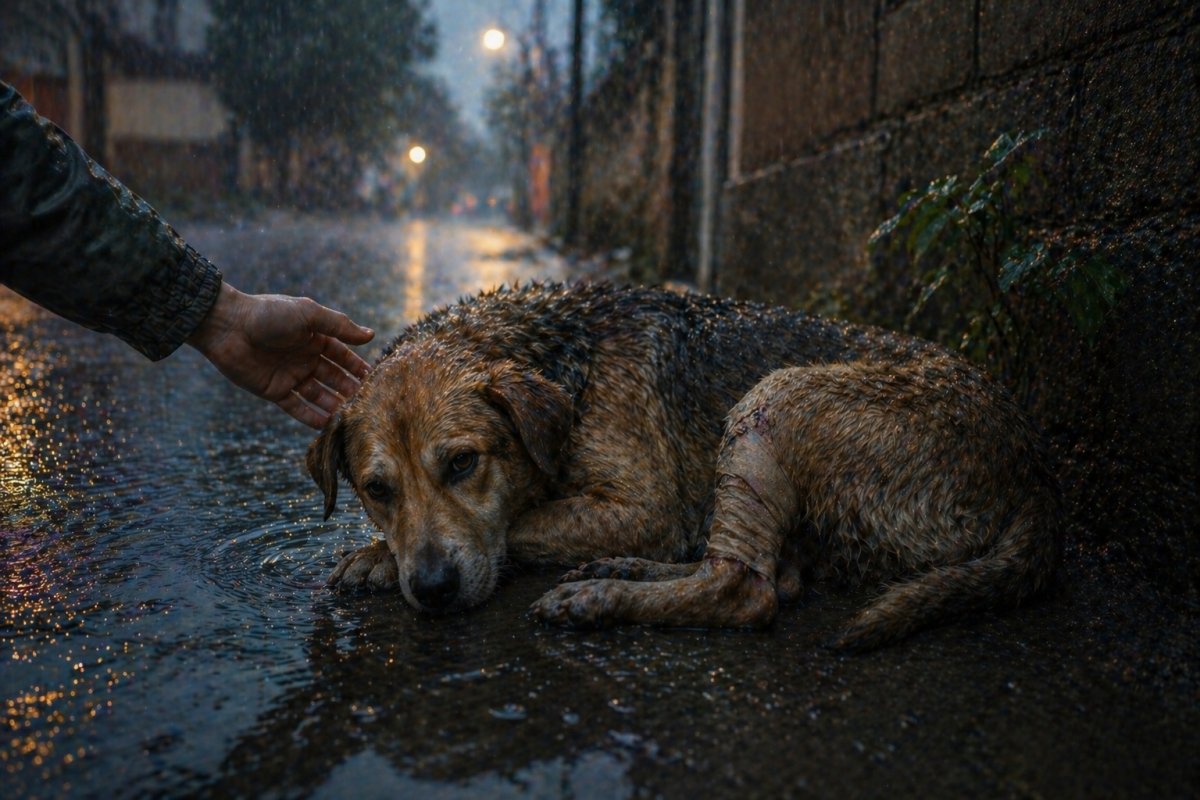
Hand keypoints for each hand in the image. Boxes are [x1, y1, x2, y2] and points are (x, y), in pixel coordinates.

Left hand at [187, 283, 374, 427]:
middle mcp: (305, 357)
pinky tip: (329, 426)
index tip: (377, 382)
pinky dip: (312, 418)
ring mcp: (290, 375)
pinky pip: (297, 408)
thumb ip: (340, 326)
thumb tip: (371, 335)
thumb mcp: (309, 315)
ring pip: (319, 395)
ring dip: (335, 406)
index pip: (344, 356)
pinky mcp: (274, 391)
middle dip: (351, 391)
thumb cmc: (269, 314)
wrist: (227, 327)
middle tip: (369, 406)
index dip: (359, 368)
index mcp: (315, 337)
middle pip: (334, 378)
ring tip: (353, 420)